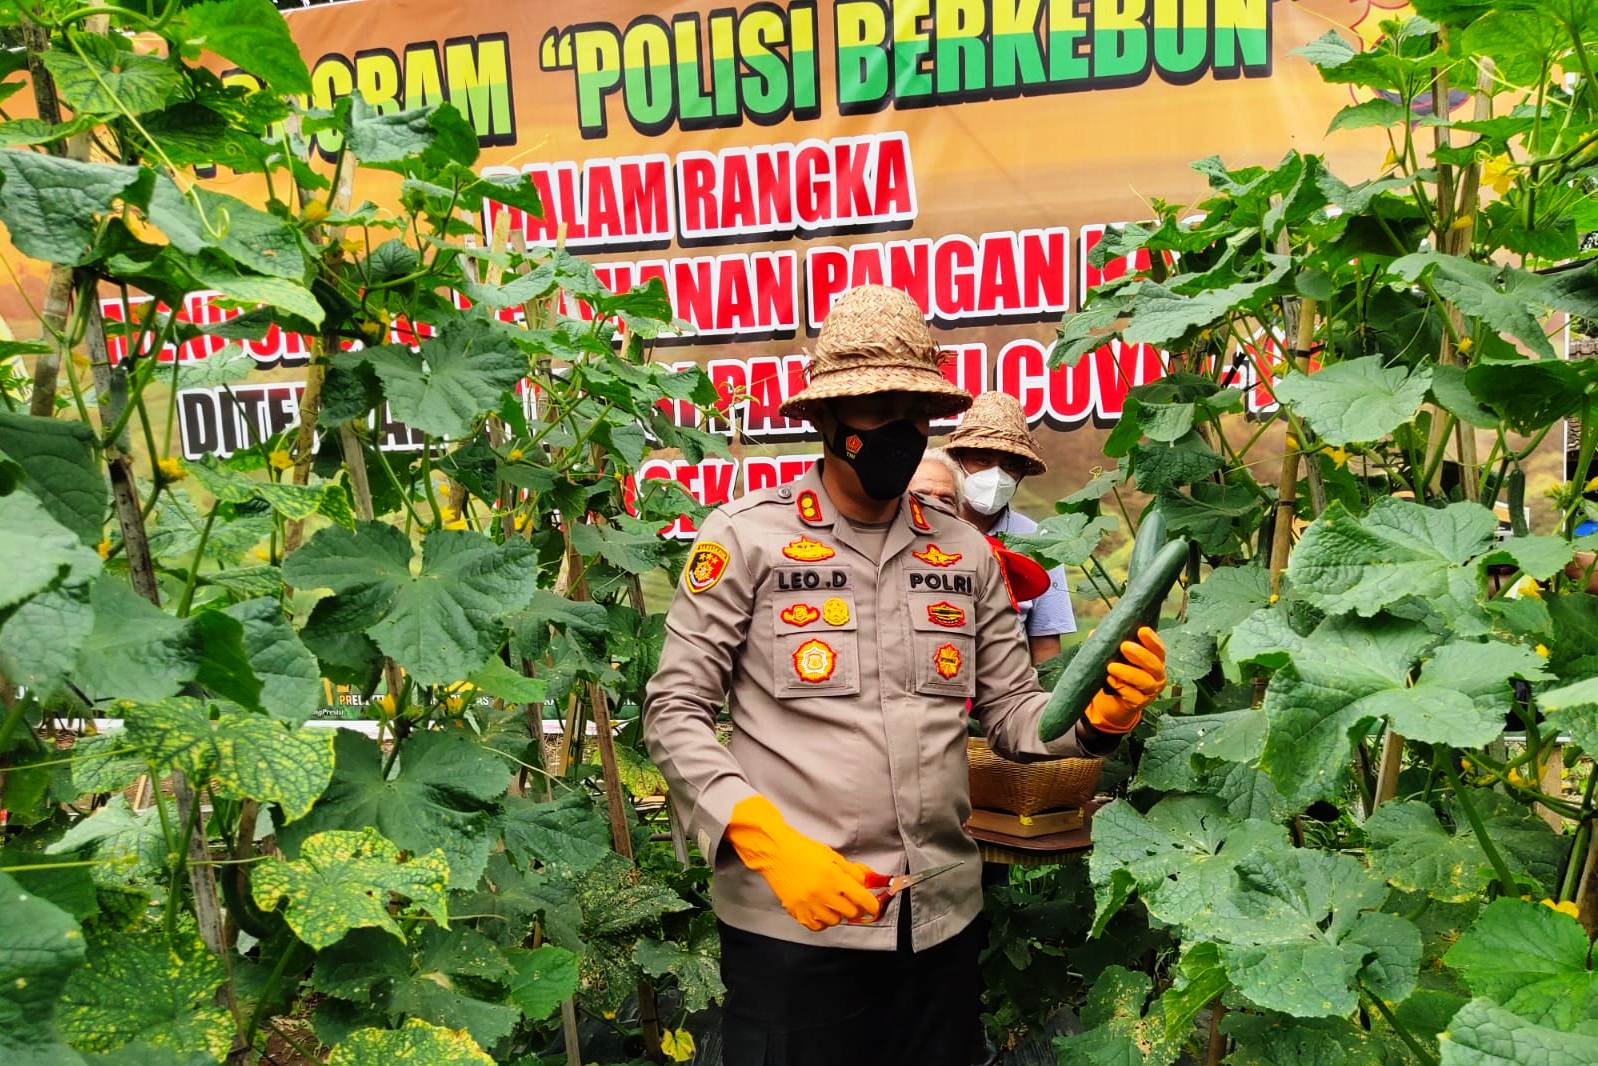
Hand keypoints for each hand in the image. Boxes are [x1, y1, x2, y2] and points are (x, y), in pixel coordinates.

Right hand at [725, 795, 882, 930]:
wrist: (777, 853)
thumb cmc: (804, 851)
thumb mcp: (832, 856)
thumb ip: (853, 871)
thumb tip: (869, 881)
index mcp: (833, 877)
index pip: (861, 898)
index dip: (871, 905)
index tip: (873, 907)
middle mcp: (822, 893)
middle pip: (850, 912)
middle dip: (854, 907)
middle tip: (851, 900)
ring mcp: (809, 905)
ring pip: (835, 921)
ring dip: (838, 913)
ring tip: (832, 902)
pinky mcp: (797, 912)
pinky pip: (817, 926)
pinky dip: (822, 921)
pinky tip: (821, 909)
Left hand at [1084, 626, 1166, 734]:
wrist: (1111, 704)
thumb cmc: (1117, 676)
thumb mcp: (1115, 658)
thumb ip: (1109, 645)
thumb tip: (1095, 633)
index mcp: (1154, 660)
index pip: (1158, 649)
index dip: (1152, 639)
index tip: (1141, 630)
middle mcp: (1156, 675)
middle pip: (1154, 664)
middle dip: (1140, 654)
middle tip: (1124, 646)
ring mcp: (1150, 691)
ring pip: (1144, 681)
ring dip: (1128, 673)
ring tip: (1111, 667)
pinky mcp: (1139, 704)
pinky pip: (1133, 696)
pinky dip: (1121, 688)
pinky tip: (1110, 681)